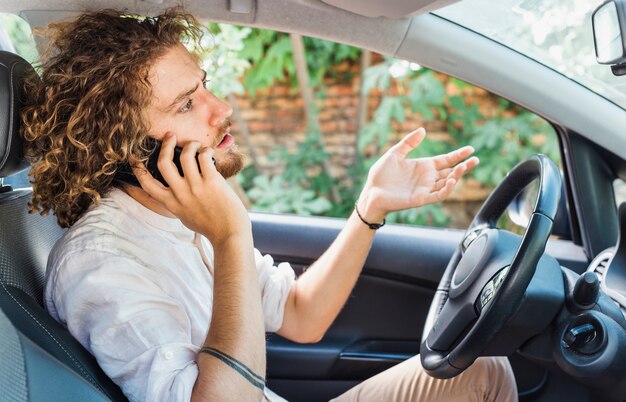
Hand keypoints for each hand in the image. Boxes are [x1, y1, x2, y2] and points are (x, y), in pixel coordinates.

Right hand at [132, 133, 250, 243]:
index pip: (148, 184)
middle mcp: (181, 194)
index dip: (138, 169)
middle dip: (166, 145)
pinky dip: (205, 150)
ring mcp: (196, 187)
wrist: (230, 234)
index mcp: (171, 204)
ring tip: (195, 145)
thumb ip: (177, 202)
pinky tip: (208, 153)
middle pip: (164, 163)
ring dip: (190, 145)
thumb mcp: (185, 216)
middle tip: (170, 136)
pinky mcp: (212, 182)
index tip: (134, 157)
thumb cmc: (210, 226)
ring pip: (185, 156)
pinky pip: (204, 157)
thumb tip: (175, 186)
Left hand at [358, 128, 478, 220]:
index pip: (446, 160)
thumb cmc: (380, 175)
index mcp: (423, 166)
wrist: (371, 192)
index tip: (470, 149)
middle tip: (475, 159)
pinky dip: (446, 189)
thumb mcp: (394, 154)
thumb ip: (409, 143)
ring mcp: (425, 189)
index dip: (458, 155)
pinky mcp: (421, 199)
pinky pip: (438, 195)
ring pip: (447, 183)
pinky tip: (452, 181)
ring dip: (456, 176)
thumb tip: (423, 130)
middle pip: (451, 171)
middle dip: (464, 166)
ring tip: (463, 167)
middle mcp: (427, 178)